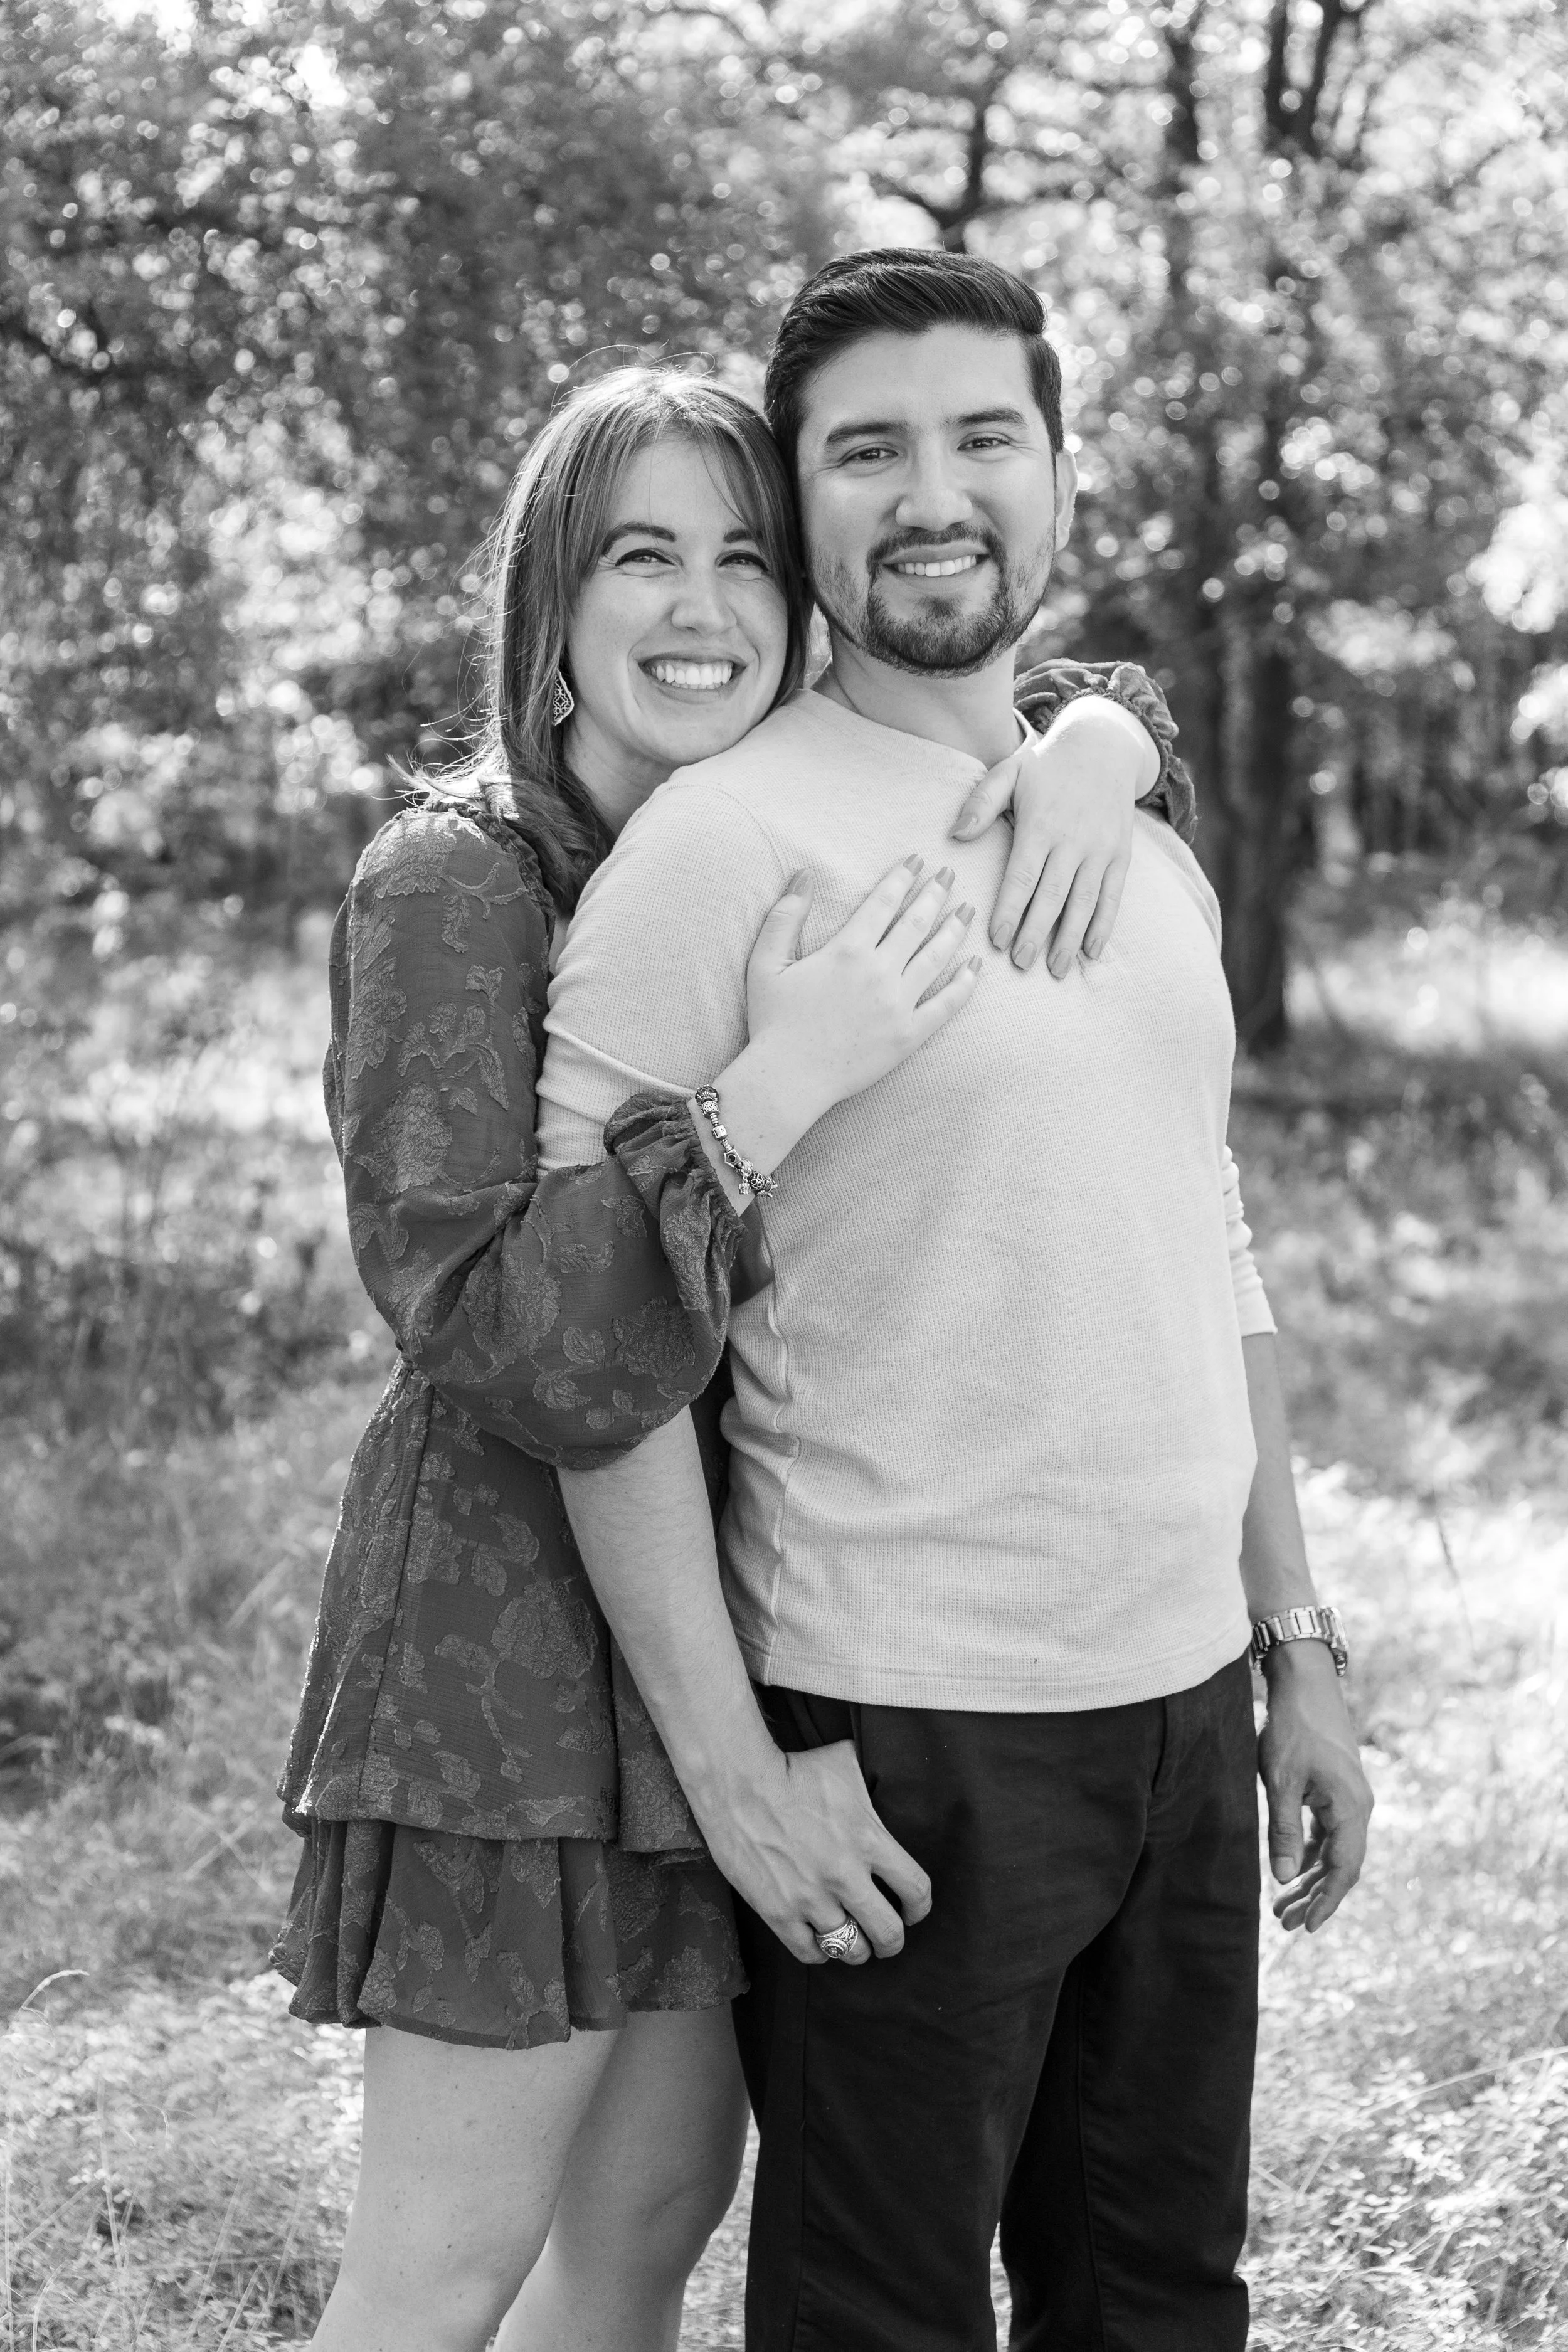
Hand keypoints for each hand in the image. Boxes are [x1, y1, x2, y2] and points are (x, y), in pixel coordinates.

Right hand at [697, 1736, 931, 1967]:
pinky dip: (820, 1951)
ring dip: (857, 1949)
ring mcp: (810, 1898)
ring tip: (854, 1943)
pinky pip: (810, 1953)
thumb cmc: (793, 1769)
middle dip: (892, 1941)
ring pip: (851, 1949)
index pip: (916, 1890)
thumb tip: (887, 1771)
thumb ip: (872, 1781)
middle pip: (888, 1932)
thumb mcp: (845, 1763)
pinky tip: (820, 1940)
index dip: (919, 1907)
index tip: (912, 1911)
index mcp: (869, 1839)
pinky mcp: (778, 1912)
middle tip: (887, 1939)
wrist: (738, 1784)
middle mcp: (845, 1876)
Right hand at [743, 857, 978, 1124]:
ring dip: (954, 930)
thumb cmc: (773, 1022)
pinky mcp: (910, 1035)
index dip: (902, 877)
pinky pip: (946, 1005)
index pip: (883, 902)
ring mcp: (898, 1004)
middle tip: (949, 874)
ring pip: (936, 957)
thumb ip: (785, 916)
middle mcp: (879, 972)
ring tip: (967, 911)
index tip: (917, 860)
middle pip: (916, 922)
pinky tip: (975, 966)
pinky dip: (965, 984)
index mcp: (847, 950)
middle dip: (935, 893)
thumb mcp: (765, 963)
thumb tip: (803, 873)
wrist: (788, 1079)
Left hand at [950, 696, 1151, 976]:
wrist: (1104, 746)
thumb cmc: (1046, 765)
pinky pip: (1112, 896)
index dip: (1009, 910)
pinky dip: (1103, 925)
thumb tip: (954, 834)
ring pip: (1084, 901)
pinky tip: (1091, 952)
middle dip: (1036, 933)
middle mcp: (1073, 841)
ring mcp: (1100, 850)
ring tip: (1056, 970)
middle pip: (1052, 896)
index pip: (1022, 876)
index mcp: (1040, 825)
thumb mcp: (1009, 771)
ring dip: (1070, 938)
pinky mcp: (1120, 855)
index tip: (996, 941)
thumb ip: (981, 802)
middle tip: (1020, 964)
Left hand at [1258, 1642, 1373, 1932]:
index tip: (1307, 1928)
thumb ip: (1282, 1829)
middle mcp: (1358, 1808)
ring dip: (1310, 1878)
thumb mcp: (1280, 1779)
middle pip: (1340, 1866)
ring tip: (1283, 1906)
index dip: (1326, 1902)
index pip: (1343, 1870)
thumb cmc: (1292, 1727)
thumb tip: (1283, 1879)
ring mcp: (1349, 1799)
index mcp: (1350, 1808)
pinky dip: (1310, 1854)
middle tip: (1285, 1923)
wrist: (1306, 1681)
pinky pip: (1328, 1834)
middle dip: (1314, 1897)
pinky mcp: (1337, 1791)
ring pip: (1333, 1852)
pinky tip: (1291, 1870)